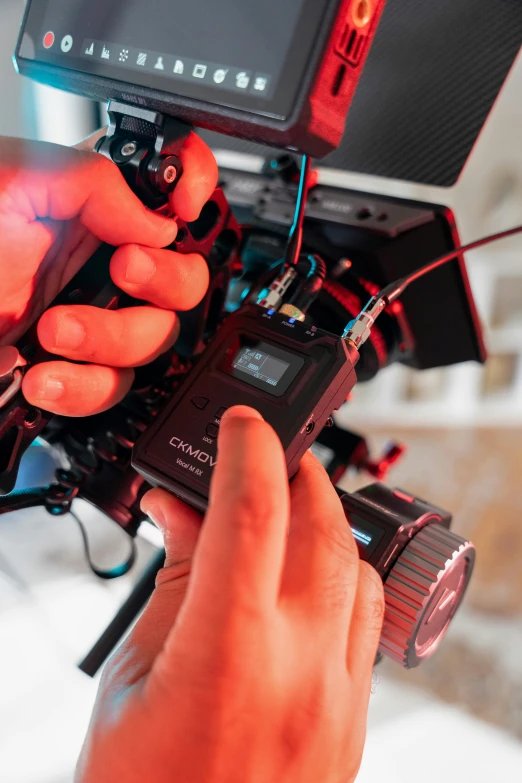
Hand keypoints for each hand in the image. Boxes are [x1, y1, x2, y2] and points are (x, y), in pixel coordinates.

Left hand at [0, 132, 216, 415]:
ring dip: (113, 340)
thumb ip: (88, 181)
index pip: (168, 189)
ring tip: (55, 329)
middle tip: (122, 272)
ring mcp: (88, 318)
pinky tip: (44, 373)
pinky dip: (84, 386)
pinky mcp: (69, 367)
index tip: (184, 208)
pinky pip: (111, 387)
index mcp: (88, 205)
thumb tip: (153, 222)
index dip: (195, 192)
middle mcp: (96, 262)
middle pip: (183, 277)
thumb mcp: (6, 180)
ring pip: (154, 339)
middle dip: (163, 280)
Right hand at [77, 407, 383, 782]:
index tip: (242, 423)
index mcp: (226, 653)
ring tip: (287, 514)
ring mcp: (336, 699)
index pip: (252, 510)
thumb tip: (182, 507)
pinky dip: (342, 581)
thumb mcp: (130, 670)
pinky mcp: (353, 721)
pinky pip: (369, 625)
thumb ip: (172, 577)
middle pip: (322, 526)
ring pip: (358, 570)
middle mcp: (298, 670)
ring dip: (327, 525)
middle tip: (267, 455)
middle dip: (298, 472)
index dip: (248, 447)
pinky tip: (307, 583)